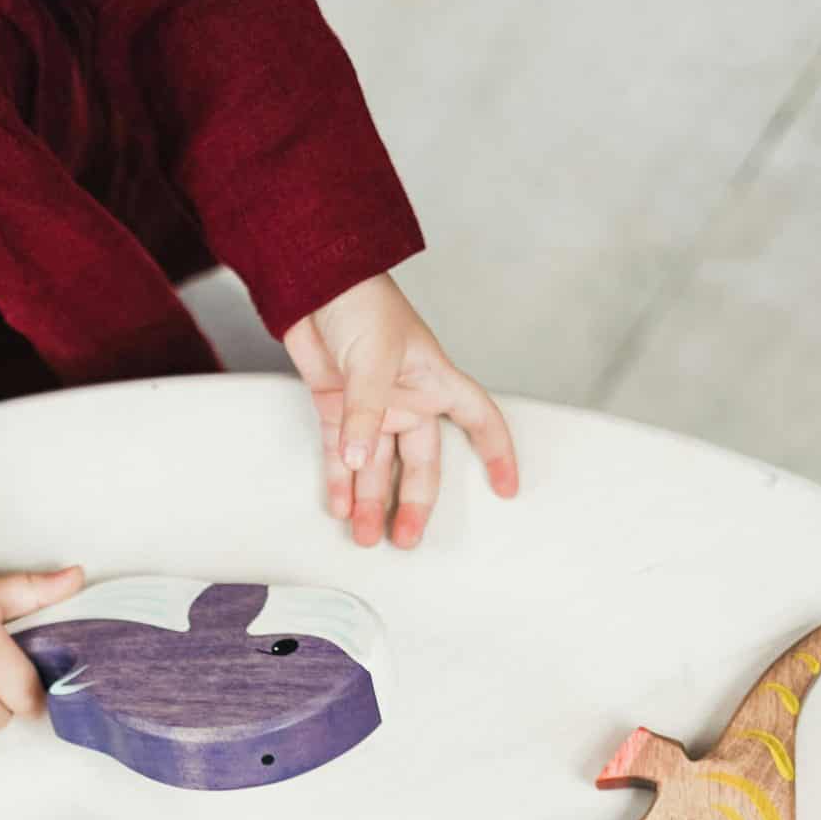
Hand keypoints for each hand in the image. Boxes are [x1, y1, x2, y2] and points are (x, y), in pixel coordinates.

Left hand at [285, 276, 517, 548]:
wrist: (314, 281)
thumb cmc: (361, 302)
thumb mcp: (373, 359)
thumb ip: (366, 413)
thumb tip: (359, 460)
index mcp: (435, 381)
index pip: (479, 419)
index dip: (497, 452)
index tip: (506, 488)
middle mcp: (408, 399)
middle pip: (421, 463)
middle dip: (414, 503)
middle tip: (405, 538)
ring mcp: (372, 407)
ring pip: (377, 466)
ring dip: (370, 501)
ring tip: (364, 536)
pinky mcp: (337, 408)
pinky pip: (341, 455)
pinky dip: (339, 481)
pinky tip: (339, 507)